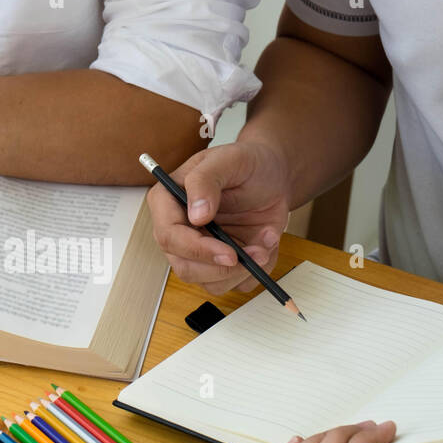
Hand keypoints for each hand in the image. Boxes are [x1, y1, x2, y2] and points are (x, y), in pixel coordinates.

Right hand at [147, 140, 291, 294]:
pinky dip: (257, 270)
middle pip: (186, 268)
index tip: (229, 253)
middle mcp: (180, 231)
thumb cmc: (247, 163)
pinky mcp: (223, 264)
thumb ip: (205, 181)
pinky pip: (236, 284)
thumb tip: (196, 215)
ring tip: (266, 242)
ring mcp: (201, 250)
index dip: (197, 249)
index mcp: (169, 203)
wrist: (273, 175)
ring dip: (244, 271)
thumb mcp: (228, 159)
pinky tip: (265, 243)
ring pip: (211, 283)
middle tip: (256, 253)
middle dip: (223, 268)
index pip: (169, 236)